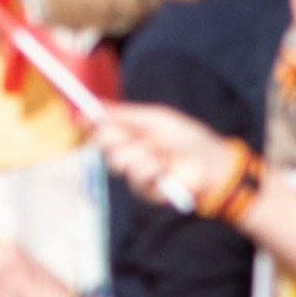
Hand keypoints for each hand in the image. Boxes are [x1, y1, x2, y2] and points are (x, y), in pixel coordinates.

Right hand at [94, 100, 234, 209]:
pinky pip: (136, 176)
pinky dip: (153, 168)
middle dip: (115, 136)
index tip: (82, 118)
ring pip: (117, 161)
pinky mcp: (144, 191)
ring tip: (161, 153)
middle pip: (102, 144)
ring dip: (141, 153)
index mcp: (128, 134)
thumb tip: (97, 105)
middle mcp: (127, 153)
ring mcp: (134, 173)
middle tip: (134, 134)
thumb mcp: (156, 118)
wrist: (212, 163)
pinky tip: (166, 168)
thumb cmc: (188, 138)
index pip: (100, 129)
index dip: (89, 123)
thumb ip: (125, 113)